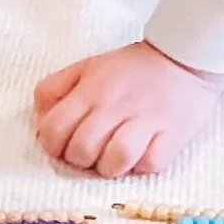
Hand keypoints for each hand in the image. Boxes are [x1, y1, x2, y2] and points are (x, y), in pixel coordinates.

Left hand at [33, 38, 223, 175]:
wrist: (184, 55)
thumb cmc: (131, 68)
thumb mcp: (86, 67)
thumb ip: (55, 89)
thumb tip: (39, 123)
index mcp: (90, 90)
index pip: (54, 129)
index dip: (53, 145)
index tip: (65, 145)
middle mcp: (114, 105)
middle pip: (81, 150)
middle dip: (80, 160)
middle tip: (92, 153)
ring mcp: (146, 120)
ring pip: (115, 160)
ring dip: (110, 168)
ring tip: (115, 159)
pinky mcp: (173, 133)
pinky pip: (151, 164)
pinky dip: (143, 165)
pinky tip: (143, 154)